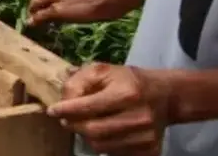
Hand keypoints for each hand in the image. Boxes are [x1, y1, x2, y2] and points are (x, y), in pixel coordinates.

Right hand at [28, 0, 120, 25]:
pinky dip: (56, 16)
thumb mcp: (60, 13)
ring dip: (47, 17)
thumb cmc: (82, 9)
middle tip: (40, 30)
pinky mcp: (74, 2)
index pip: (33, 2)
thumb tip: (28, 22)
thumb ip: (43, 16)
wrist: (105, 6)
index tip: (32, 28)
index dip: (31, 15)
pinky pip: (59, 9)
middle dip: (38, 15)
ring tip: (48, 29)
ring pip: (50, 7)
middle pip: (41, 4)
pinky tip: (60, 24)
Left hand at [48, 64, 170, 155]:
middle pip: (93, 131)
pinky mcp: (149, 151)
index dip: (66, 110)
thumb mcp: (102, 70)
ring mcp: (146, 137)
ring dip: (86, 136)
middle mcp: (139, 117)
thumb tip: (63, 100)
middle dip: (73, 125)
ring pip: (101, 146)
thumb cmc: (128, 81)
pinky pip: (114, 154)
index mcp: (127, 93)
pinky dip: (102, 144)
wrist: (164, 97)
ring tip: (84, 124)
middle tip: (65, 120)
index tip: (52, 111)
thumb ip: (78, 81)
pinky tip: (102, 132)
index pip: (88, 107)